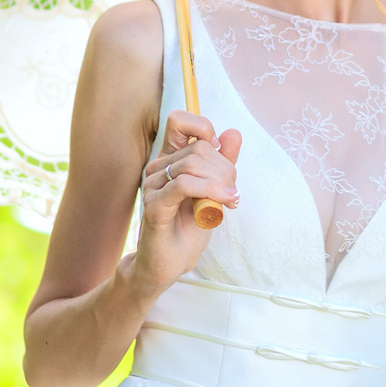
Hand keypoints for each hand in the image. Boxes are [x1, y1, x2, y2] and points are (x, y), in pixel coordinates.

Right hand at [133, 110, 241, 295]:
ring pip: (191, 164)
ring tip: (230, 200)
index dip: (203, 128)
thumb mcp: (213, 192)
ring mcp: (152, 186)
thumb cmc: (188, 229)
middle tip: (233, 191)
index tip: (220, 153)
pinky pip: (183, 185)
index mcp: (169, 160)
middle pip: (197, 148)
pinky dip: (209, 190)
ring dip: (220, 182)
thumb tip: (233, 132)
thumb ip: (222, 163)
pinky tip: (223, 202)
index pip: (178, 121)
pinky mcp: (153, 206)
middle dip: (224, 168)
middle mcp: (157, 169)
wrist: (169, 265)